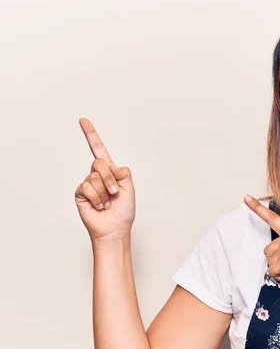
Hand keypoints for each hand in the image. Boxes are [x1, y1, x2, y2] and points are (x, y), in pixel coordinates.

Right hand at [74, 118, 135, 242]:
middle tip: (115, 193)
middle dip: (109, 179)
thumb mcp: (130, 188)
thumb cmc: (123, 211)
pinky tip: (98, 206)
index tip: (83, 120)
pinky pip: (87, 187)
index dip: (91, 135)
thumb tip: (111, 166)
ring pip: (94, 177)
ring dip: (104, 192)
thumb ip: (123, 172)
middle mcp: (97, 175)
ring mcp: (88, 184)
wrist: (114, 228)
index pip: (99, 149)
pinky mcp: (80, 193)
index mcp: (110, 171)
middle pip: (99, 163)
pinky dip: (96, 197)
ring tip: (107, 203)